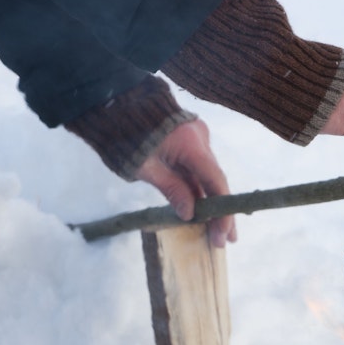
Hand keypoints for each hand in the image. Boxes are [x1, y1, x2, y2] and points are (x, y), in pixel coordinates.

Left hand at [135, 119, 236, 247]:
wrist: (116, 105)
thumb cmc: (127, 136)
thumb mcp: (146, 168)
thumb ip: (172, 189)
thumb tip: (189, 214)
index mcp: (191, 143)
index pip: (214, 181)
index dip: (222, 210)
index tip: (224, 234)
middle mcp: (201, 139)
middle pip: (216, 180)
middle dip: (222, 211)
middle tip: (227, 240)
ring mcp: (197, 138)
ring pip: (208, 176)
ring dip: (212, 203)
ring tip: (218, 231)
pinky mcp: (190, 141)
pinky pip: (199, 169)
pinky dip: (201, 190)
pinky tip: (203, 211)